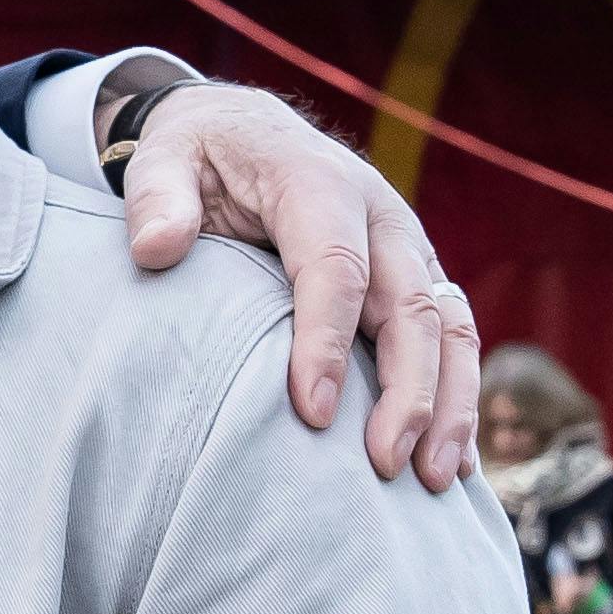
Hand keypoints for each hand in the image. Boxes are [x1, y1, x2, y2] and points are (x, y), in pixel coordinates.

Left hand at [114, 85, 479, 491]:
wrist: (245, 133)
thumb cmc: (200, 158)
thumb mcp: (162, 160)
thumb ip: (157, 198)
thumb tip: (155, 247)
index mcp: (319, 184)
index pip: (336, 268)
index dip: (328, 341)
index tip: (312, 413)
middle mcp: (380, 214)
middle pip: (412, 305)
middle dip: (408, 390)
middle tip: (386, 465)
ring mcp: (407, 248)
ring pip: (449, 325)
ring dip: (450, 403)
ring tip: (434, 480)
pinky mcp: (418, 277)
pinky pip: (452, 336)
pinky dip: (457, 397)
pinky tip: (453, 461)